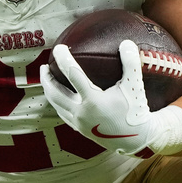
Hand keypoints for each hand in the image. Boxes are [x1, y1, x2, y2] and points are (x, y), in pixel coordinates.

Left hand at [40, 40, 181, 155]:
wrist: (137, 140)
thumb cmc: (136, 111)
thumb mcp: (135, 87)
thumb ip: (131, 64)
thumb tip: (126, 42)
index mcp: (93, 101)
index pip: (73, 74)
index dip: (64, 59)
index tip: (58, 48)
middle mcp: (82, 112)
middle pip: (56, 92)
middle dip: (47, 78)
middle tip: (44, 66)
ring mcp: (78, 122)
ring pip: (56, 104)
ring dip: (49, 90)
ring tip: (47, 79)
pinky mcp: (79, 129)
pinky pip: (62, 113)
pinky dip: (57, 102)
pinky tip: (58, 95)